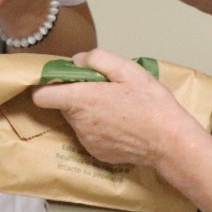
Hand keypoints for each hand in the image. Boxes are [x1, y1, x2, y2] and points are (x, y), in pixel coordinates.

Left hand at [31, 48, 203, 167]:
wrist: (169, 142)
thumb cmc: (151, 104)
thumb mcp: (129, 70)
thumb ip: (98, 58)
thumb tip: (78, 60)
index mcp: (82, 99)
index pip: (42, 96)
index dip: (48, 86)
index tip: (63, 80)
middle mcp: (79, 123)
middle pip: (63, 105)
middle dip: (76, 95)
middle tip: (103, 89)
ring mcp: (86, 140)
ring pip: (77, 120)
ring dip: (88, 112)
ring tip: (116, 107)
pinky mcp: (96, 153)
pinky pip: (89, 135)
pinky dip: (98, 128)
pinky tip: (120, 124)